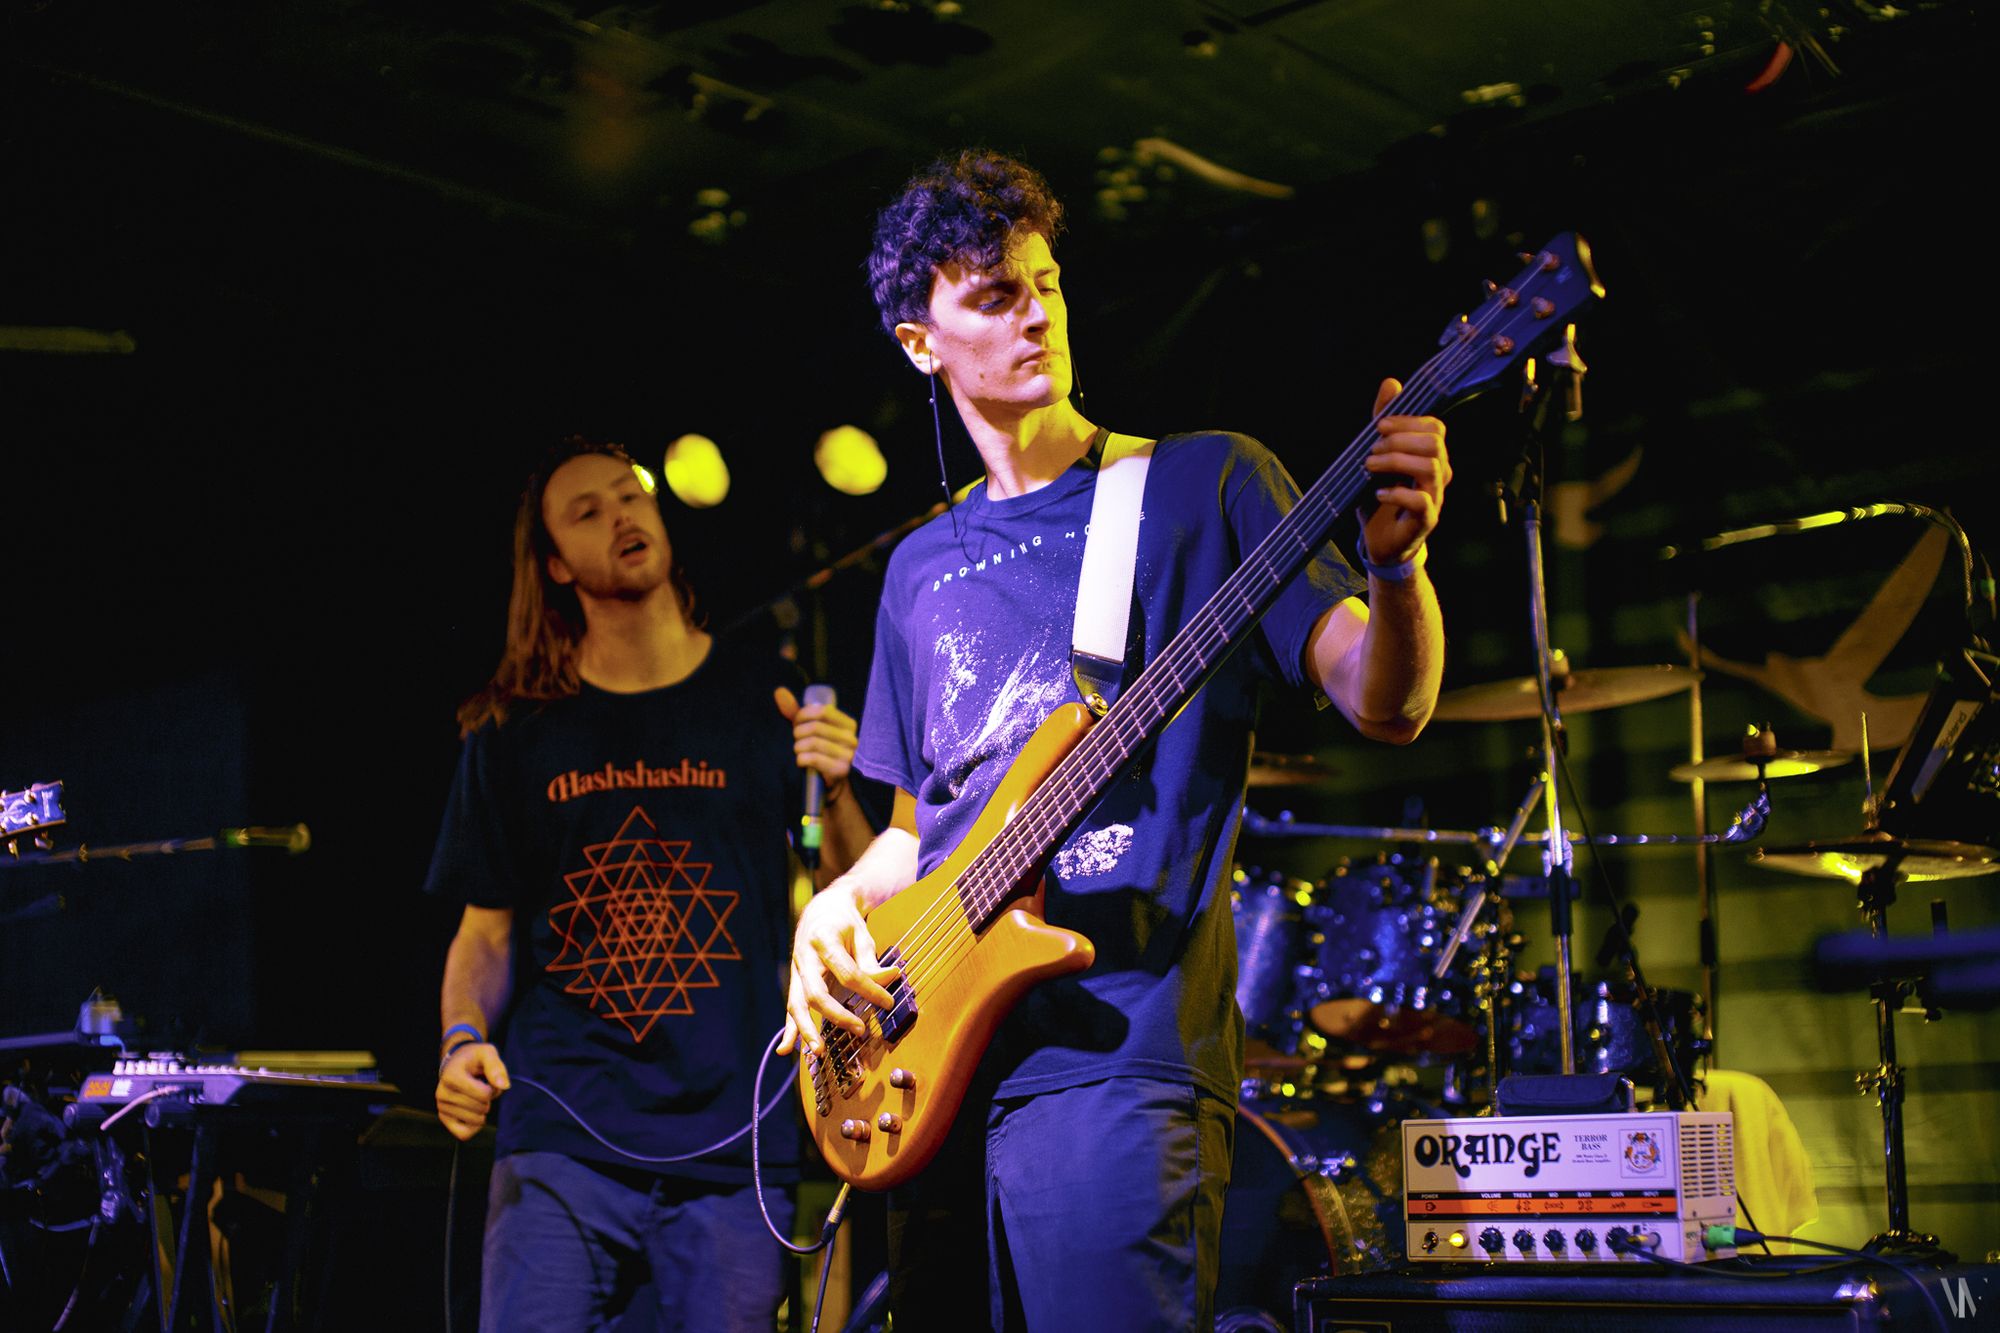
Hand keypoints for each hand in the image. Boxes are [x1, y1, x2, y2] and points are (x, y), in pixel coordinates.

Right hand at [435, 1043, 510, 1141]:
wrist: (457, 1062)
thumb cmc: (474, 1058)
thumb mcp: (487, 1053)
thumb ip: (496, 1067)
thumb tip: (504, 1086)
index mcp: (451, 1076)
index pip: (484, 1095)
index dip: (493, 1089)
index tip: (487, 1080)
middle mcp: (442, 1093)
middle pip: (481, 1108)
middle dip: (489, 1099)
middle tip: (482, 1087)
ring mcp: (442, 1107)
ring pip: (475, 1121)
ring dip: (483, 1111)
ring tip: (477, 1096)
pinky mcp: (444, 1118)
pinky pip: (464, 1134)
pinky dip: (475, 1126)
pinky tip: (474, 1112)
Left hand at [774, 686, 857, 796]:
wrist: (829, 782)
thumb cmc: (818, 751)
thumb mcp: (809, 730)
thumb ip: (795, 712)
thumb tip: (779, 692)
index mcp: (848, 724)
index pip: (823, 711)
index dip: (804, 715)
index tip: (796, 723)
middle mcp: (852, 738)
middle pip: (816, 727)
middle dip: (798, 733)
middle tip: (795, 740)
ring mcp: (848, 755)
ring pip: (813, 743)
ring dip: (798, 747)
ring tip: (798, 751)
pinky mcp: (840, 770)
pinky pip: (813, 758)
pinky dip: (801, 759)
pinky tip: (801, 761)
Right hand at [778, 879, 899, 1058]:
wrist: (821, 910)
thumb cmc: (843, 921)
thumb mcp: (861, 934)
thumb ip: (872, 961)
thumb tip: (889, 979)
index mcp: (823, 939)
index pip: (847, 972)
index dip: (869, 989)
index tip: (887, 1001)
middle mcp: (805, 957)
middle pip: (815, 992)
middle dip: (836, 1015)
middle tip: (859, 1030)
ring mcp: (797, 971)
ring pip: (797, 1004)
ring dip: (806, 1029)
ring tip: (819, 1051)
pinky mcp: (796, 982)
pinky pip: (792, 1008)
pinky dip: (789, 1030)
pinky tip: (786, 1050)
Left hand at [1360, 377, 1451, 565]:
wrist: (1380, 540)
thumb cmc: (1381, 494)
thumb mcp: (1378, 455)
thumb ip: (1384, 424)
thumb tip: (1392, 383)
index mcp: (1431, 456)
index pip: (1435, 427)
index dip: (1408, 421)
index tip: (1378, 425)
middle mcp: (1439, 474)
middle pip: (1435, 444)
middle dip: (1400, 440)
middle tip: (1372, 448)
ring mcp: (1435, 497)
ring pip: (1432, 468)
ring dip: (1396, 462)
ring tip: (1370, 466)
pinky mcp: (1426, 521)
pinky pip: (1422, 502)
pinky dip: (1397, 494)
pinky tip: (1378, 492)